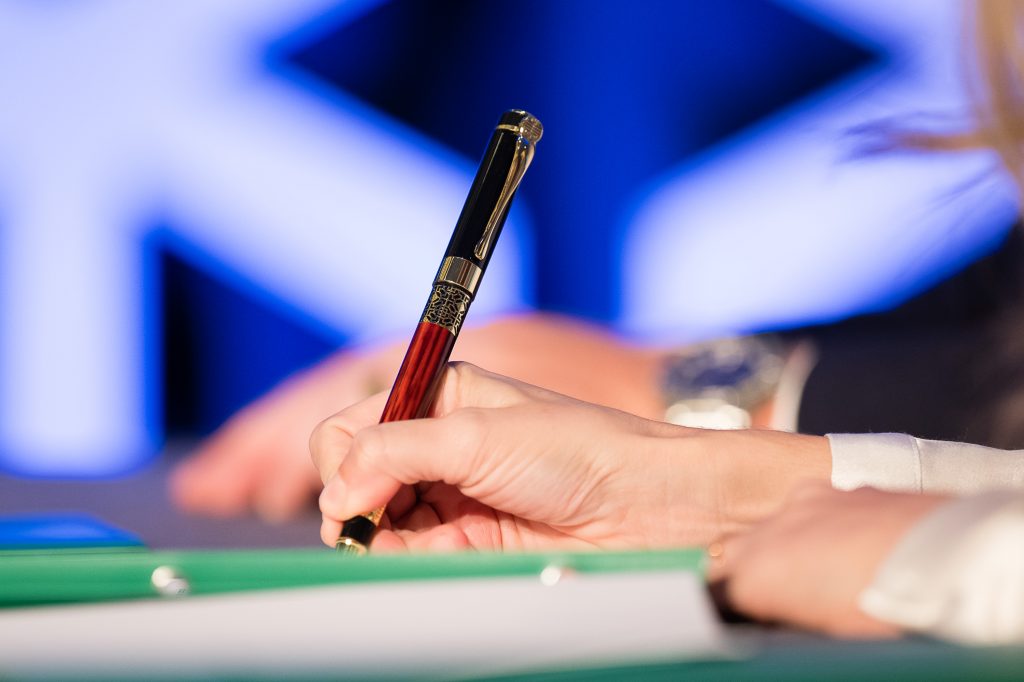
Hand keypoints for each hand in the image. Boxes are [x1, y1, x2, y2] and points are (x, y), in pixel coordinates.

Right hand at [312, 362, 829, 550]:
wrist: (645, 507)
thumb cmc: (577, 451)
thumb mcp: (476, 435)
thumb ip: (393, 452)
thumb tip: (335, 492)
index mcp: (439, 398)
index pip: (351, 427)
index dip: (343, 461)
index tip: (356, 492)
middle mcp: (439, 445)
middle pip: (357, 478)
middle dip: (359, 503)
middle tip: (375, 523)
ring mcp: (451, 496)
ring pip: (377, 524)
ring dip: (383, 538)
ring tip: (419, 540)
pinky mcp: (466, 542)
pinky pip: (411, 555)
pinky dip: (408, 561)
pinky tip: (436, 556)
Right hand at [709, 482, 947, 637]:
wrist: (943, 553)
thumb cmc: (886, 604)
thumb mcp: (824, 629)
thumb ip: (783, 615)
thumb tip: (774, 616)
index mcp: (756, 578)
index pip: (714, 594)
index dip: (723, 607)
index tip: (738, 616)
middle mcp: (765, 535)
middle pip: (728, 556)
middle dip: (740, 574)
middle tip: (769, 598)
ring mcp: (797, 505)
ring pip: (767, 528)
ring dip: (777, 547)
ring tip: (811, 570)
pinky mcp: (829, 488)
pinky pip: (804, 507)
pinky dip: (812, 524)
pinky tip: (843, 542)